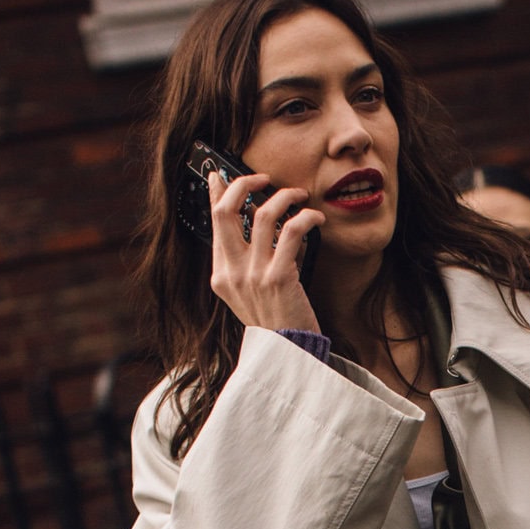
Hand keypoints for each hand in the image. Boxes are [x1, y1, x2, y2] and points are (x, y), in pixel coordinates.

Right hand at [208, 169, 323, 332]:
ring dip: (283, 197)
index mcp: (221, 276)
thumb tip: (249, 226)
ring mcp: (254, 276)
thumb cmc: (277, 323)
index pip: (214, 222)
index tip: (219, 174)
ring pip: (262, 215)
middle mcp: (232, 273)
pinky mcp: (279, 278)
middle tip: (264, 178)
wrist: (291, 354)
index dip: (216, 193)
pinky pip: (291, 232)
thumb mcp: (249, 295)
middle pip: (226, 211)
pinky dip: (305, 218)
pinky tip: (316, 218)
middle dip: (244, 183)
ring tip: (299, 195)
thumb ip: (243, 264)